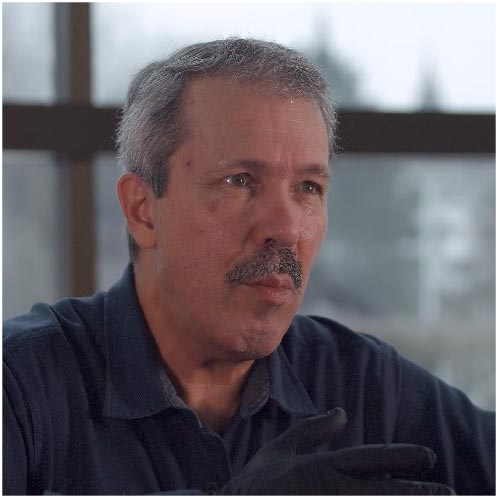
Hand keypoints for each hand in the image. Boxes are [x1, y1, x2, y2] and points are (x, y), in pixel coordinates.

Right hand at [221, 408, 454, 494]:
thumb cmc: (257, 483)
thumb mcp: (283, 448)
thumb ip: (313, 429)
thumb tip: (342, 414)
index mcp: (322, 468)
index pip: (369, 460)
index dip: (400, 457)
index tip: (428, 458)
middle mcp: (331, 491)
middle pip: (382, 491)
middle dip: (417, 491)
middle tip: (448, 491)